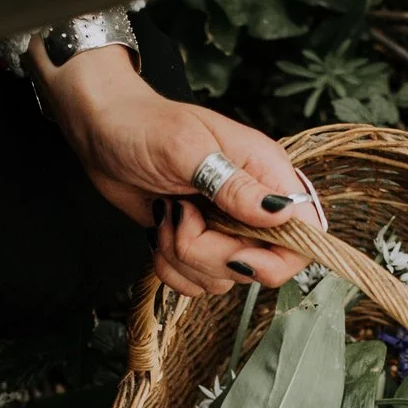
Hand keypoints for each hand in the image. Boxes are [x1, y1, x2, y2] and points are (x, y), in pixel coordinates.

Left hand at [29, 42, 319, 296]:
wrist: (102, 132)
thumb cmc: (143, 125)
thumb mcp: (186, 147)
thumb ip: (232, 183)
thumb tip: (279, 212)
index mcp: (264, 172)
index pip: (304, 231)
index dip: (279, 256)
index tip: (236, 254)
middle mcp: (251, 204)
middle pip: (260, 265)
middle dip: (210, 254)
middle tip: (180, 216)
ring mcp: (224, 228)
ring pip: (224, 277)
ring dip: (184, 258)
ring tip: (166, 215)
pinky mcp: (196, 244)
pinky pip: (196, 282)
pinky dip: (170, 268)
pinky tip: (158, 233)